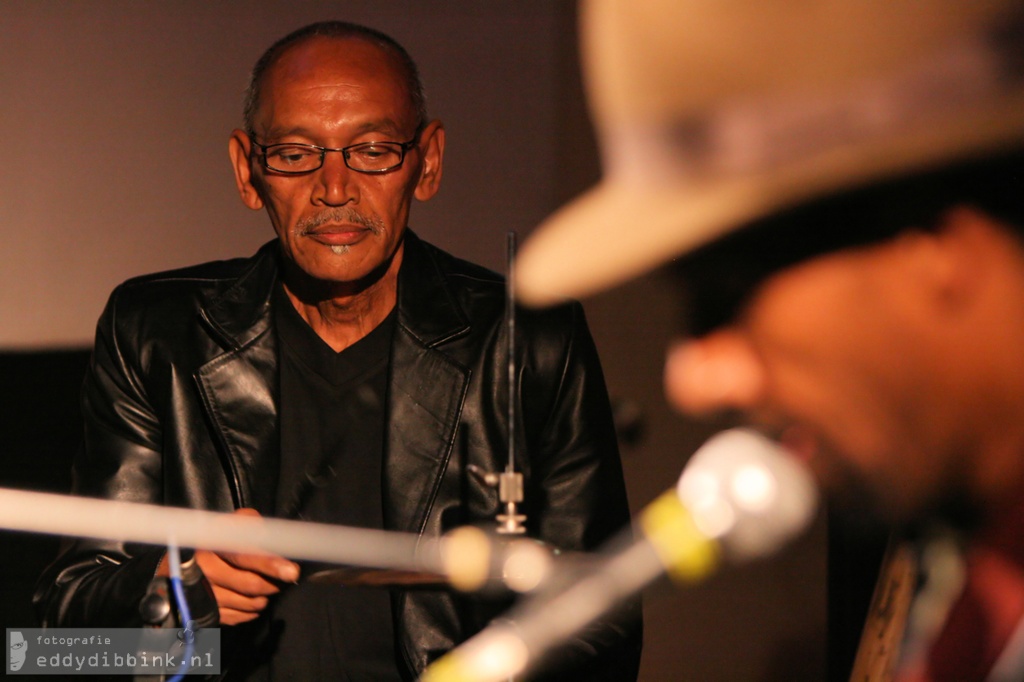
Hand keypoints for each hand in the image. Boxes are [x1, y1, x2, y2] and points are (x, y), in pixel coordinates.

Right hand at [190, 508, 300, 624]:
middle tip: (281, 580)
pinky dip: (249, 611)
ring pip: (246, 603)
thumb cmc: (221, 536)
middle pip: (249, 584)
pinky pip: (236, 617)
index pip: (245, 555)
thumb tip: (279, 544)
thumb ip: (256, 528)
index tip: (291, 571)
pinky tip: (251, 601)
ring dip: (262, 598)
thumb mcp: (237, 522)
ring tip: (265, 589)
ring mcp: (200, 593)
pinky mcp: (201, 611)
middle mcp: (202, 569)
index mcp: (212, 543)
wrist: (187, 556)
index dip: (270, 564)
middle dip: (272, 584)